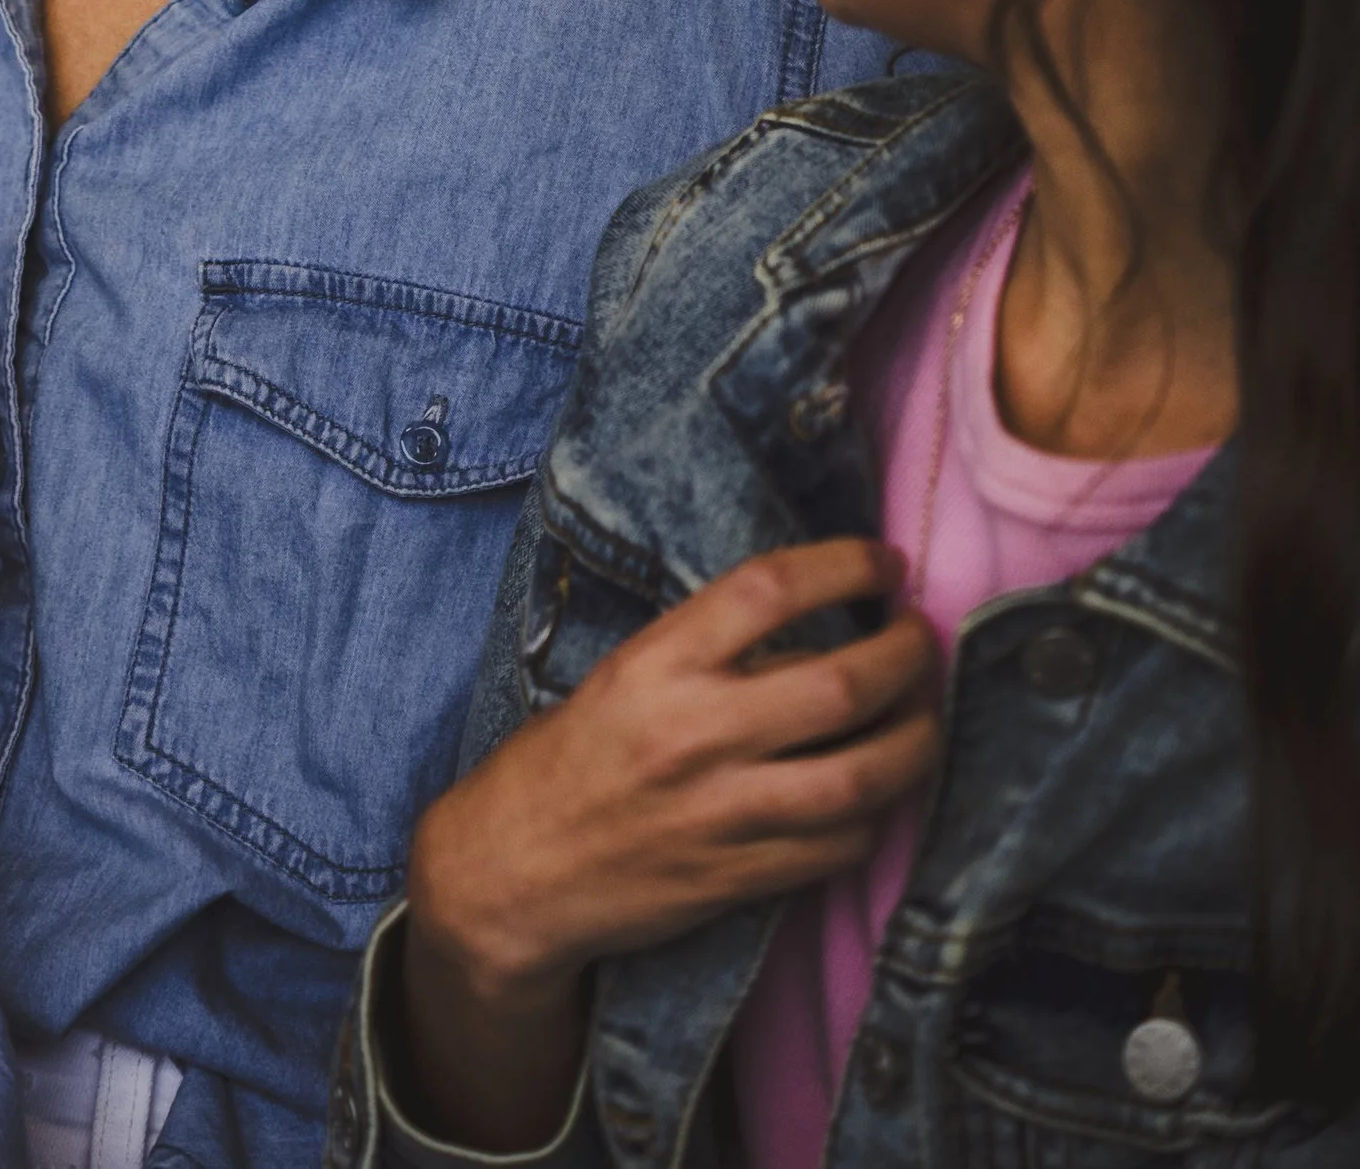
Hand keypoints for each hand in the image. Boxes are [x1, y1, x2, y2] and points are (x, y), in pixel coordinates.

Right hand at [401, 538, 939, 1147]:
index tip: (884, 564)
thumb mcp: (623, 676)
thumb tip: (818, 621)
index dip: (843, 566)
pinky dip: (880, 815)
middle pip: (839, 686)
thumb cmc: (569, 758)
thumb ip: (709, 652)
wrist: (514, 872)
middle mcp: (693, 733)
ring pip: (860, 778)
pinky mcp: (739, 880)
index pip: (769, 589)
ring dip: (917, 742)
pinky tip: (886, 790)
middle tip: (923, 639)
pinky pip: (840, 847)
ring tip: (928, 715)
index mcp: (657, 664)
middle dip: (906, 656)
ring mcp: (721, 814)